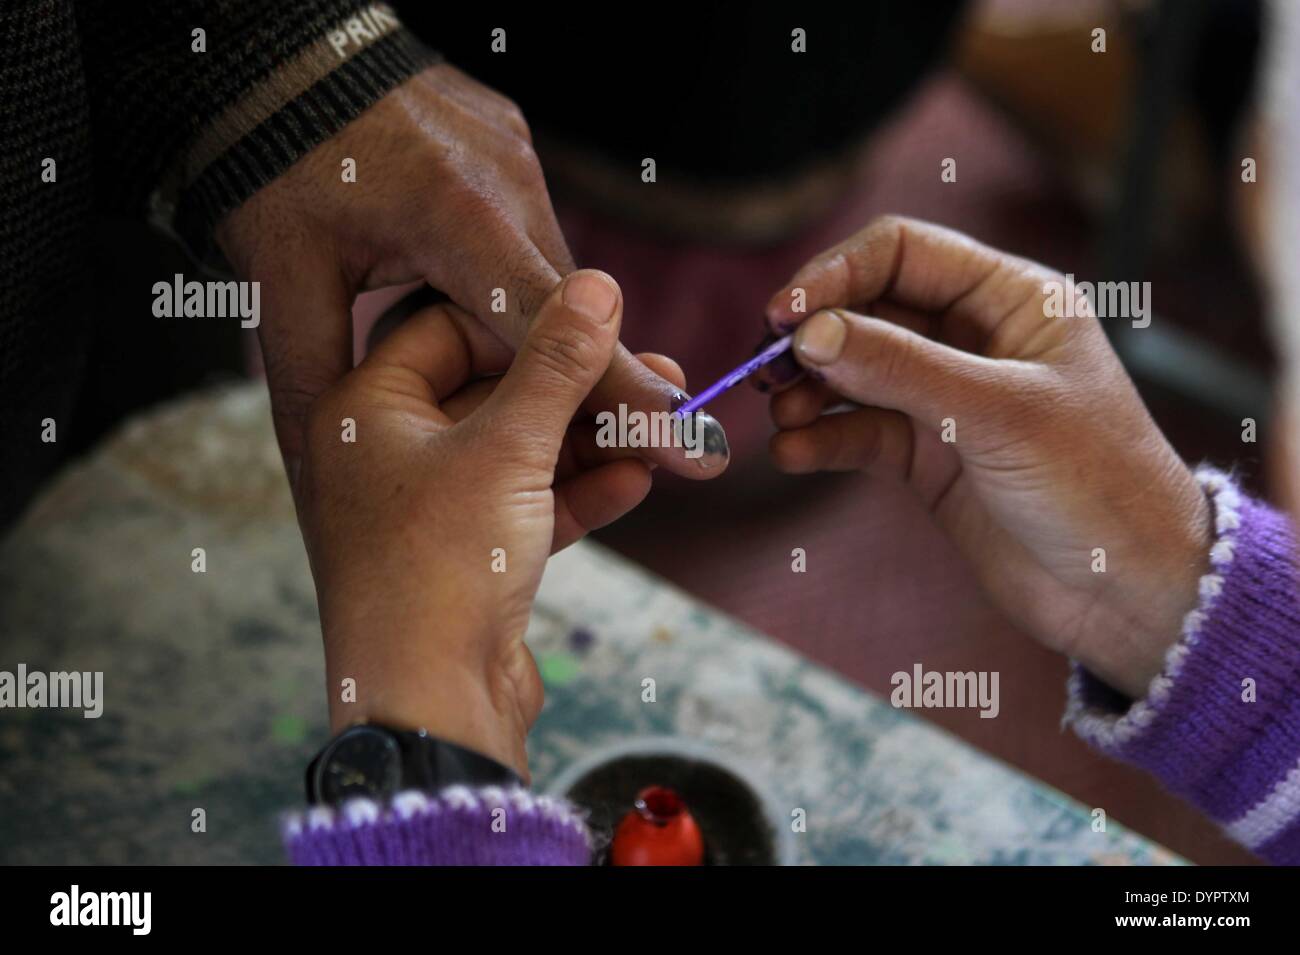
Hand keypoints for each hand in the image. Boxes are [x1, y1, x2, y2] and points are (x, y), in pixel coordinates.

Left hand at [216, 63, 725, 487]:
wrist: (273, 51)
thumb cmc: (271, 161)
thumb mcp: (278, 276)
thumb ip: (310, 374)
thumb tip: (313, 465)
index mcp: (454, 216)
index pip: (550, 323)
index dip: (615, 388)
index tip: (677, 437)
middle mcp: (504, 182)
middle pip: (559, 304)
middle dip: (584, 376)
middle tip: (631, 439)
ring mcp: (513, 156)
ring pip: (547, 274)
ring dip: (548, 336)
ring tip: (553, 402)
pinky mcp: (509, 146)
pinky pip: (532, 235)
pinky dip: (527, 288)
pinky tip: (506, 328)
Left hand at [297, 271, 673, 779]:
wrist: (429, 710)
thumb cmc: (441, 569)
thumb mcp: (508, 449)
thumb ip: (557, 364)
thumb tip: (597, 285)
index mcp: (364, 408)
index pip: (450, 326)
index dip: (528, 320)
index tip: (602, 321)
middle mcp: (385, 453)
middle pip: (495, 393)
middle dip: (581, 392)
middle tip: (659, 381)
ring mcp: (425, 509)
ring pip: (520, 453)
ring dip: (592, 444)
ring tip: (667, 431)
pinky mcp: (464, 557)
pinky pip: (525, 506)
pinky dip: (576, 494)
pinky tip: (636, 481)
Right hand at [763, 216, 1210, 699]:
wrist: (1127, 593)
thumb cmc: (1095, 483)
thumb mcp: (998, 413)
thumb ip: (901, 368)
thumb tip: (809, 332)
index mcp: (1010, 298)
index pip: (901, 252)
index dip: (835, 274)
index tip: (782, 315)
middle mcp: (973, 338)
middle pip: (868, 310)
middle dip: (812, 336)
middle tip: (763, 369)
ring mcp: (946, 398)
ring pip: (855, 372)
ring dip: (809, 389)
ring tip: (778, 416)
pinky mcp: (928, 456)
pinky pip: (859, 431)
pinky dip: (822, 438)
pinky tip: (793, 453)